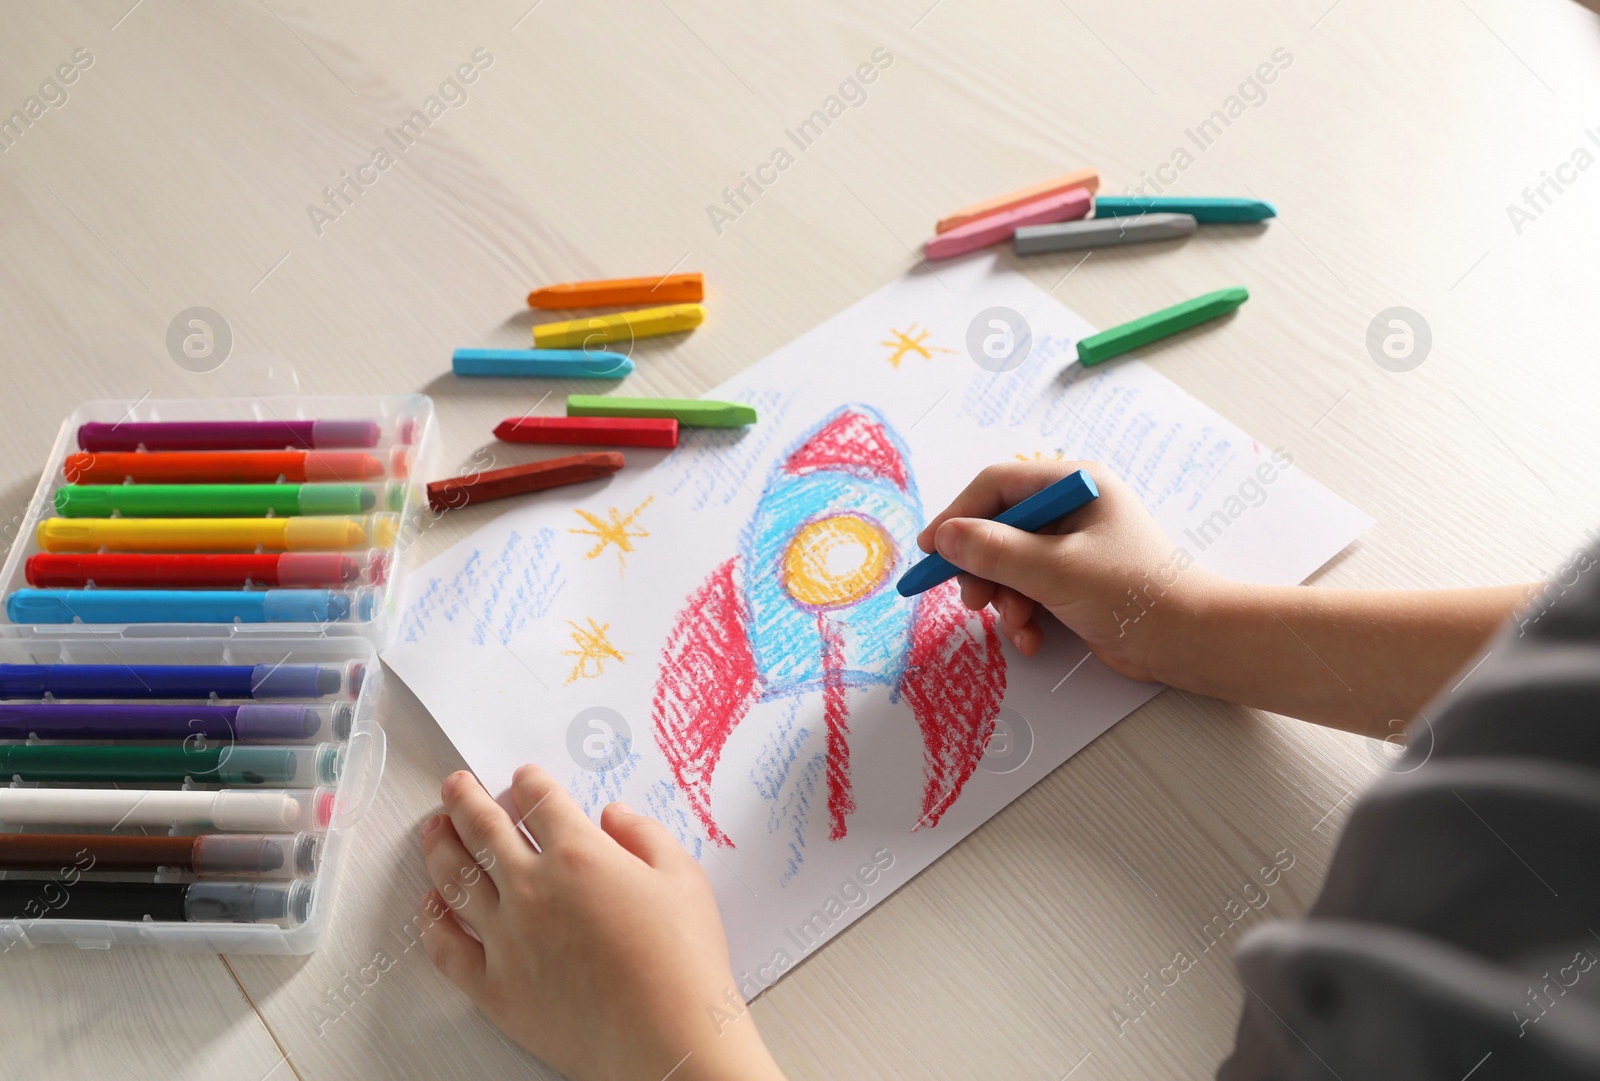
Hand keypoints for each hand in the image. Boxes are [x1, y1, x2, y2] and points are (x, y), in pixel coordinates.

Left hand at [418, 766, 786, 1080]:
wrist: (666, 1041)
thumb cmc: (683, 963)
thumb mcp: (682, 879)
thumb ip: (644, 835)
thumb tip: (613, 815)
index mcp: (580, 855)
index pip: (540, 802)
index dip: (529, 782)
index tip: (524, 777)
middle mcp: (533, 890)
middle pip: (484, 828)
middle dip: (465, 798)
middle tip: (455, 784)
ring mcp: (507, 939)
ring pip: (456, 879)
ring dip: (440, 845)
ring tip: (433, 827)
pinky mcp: (495, 987)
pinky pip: (447, 947)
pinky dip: (433, 920)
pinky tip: (431, 903)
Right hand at [917, 460, 1215, 681]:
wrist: (1190, 641)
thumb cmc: (1134, 594)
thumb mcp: (1055, 570)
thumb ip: (995, 552)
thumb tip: (945, 537)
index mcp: (1075, 484)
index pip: (997, 485)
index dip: (958, 515)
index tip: (932, 550)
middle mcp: (1072, 509)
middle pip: (999, 526)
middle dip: (982, 566)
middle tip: (972, 599)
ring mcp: (1074, 546)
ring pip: (1010, 564)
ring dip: (1004, 598)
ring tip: (1016, 624)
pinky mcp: (1076, 581)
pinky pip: (1030, 590)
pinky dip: (1024, 615)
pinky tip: (1032, 638)